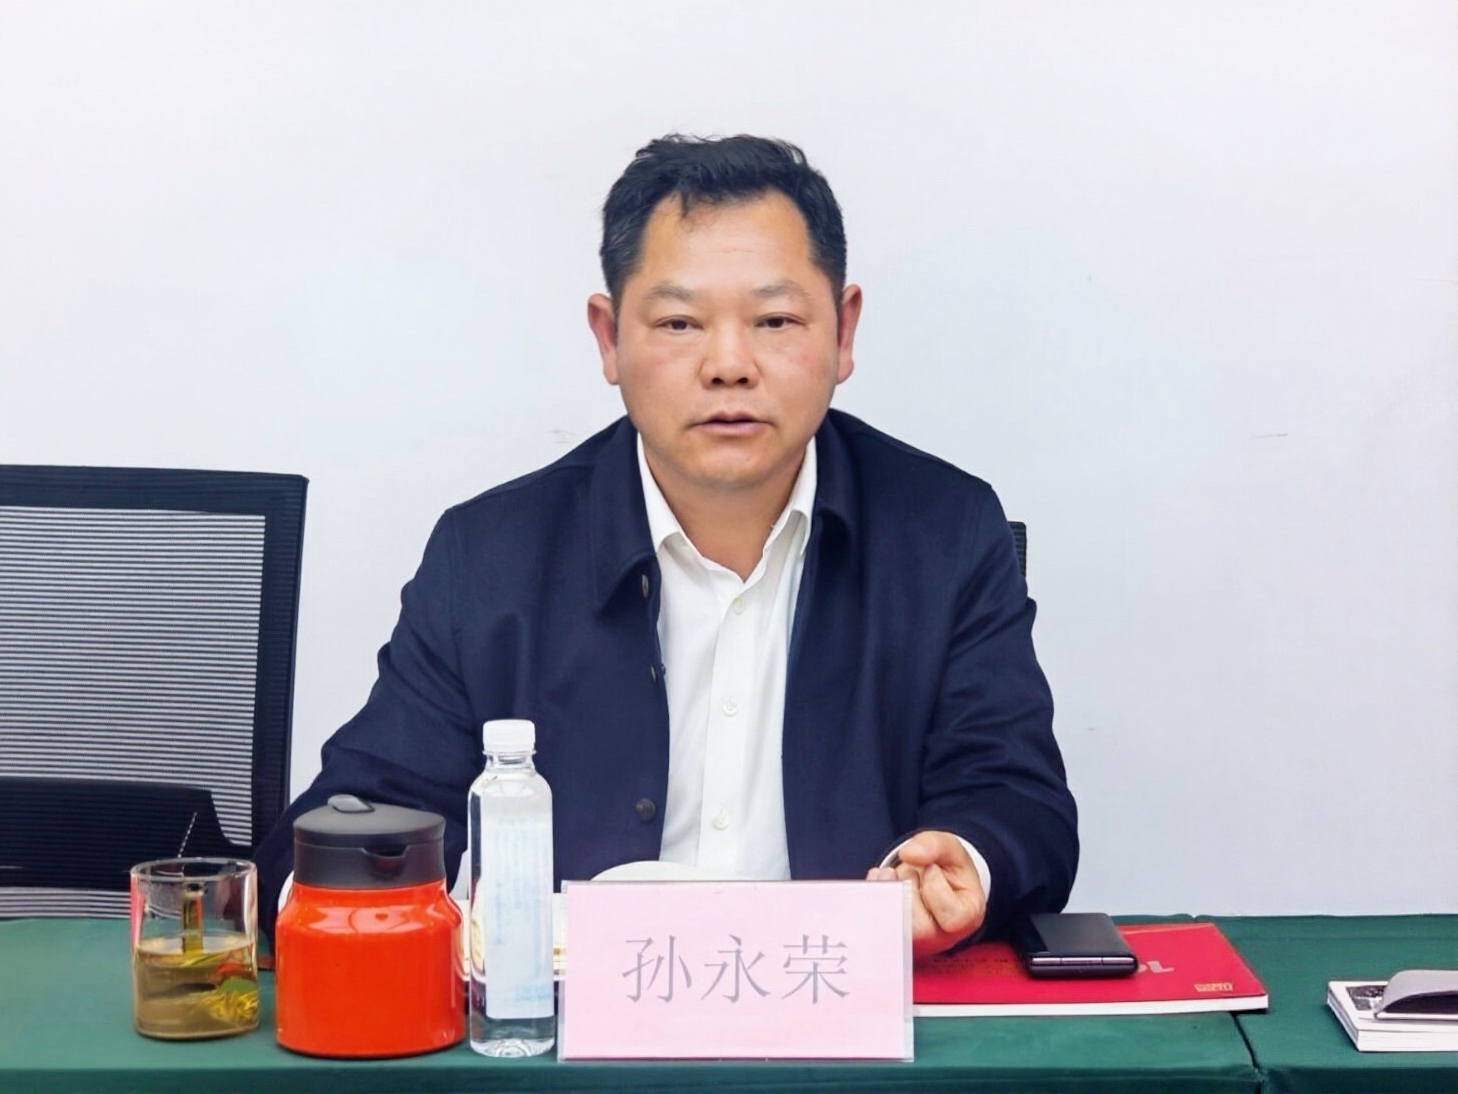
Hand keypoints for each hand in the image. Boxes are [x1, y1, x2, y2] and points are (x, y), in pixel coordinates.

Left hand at [865, 830, 985, 959]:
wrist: (932, 876)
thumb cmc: (947, 866)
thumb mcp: (948, 848)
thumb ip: (933, 845)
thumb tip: (908, 854)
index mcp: (966, 919)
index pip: (951, 916)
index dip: (935, 885)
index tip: (933, 870)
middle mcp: (942, 938)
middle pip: (917, 925)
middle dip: (908, 886)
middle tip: (914, 874)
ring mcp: (916, 942)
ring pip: (894, 924)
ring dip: (890, 890)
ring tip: (898, 876)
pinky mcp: (892, 937)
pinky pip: (874, 921)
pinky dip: (872, 893)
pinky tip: (881, 878)